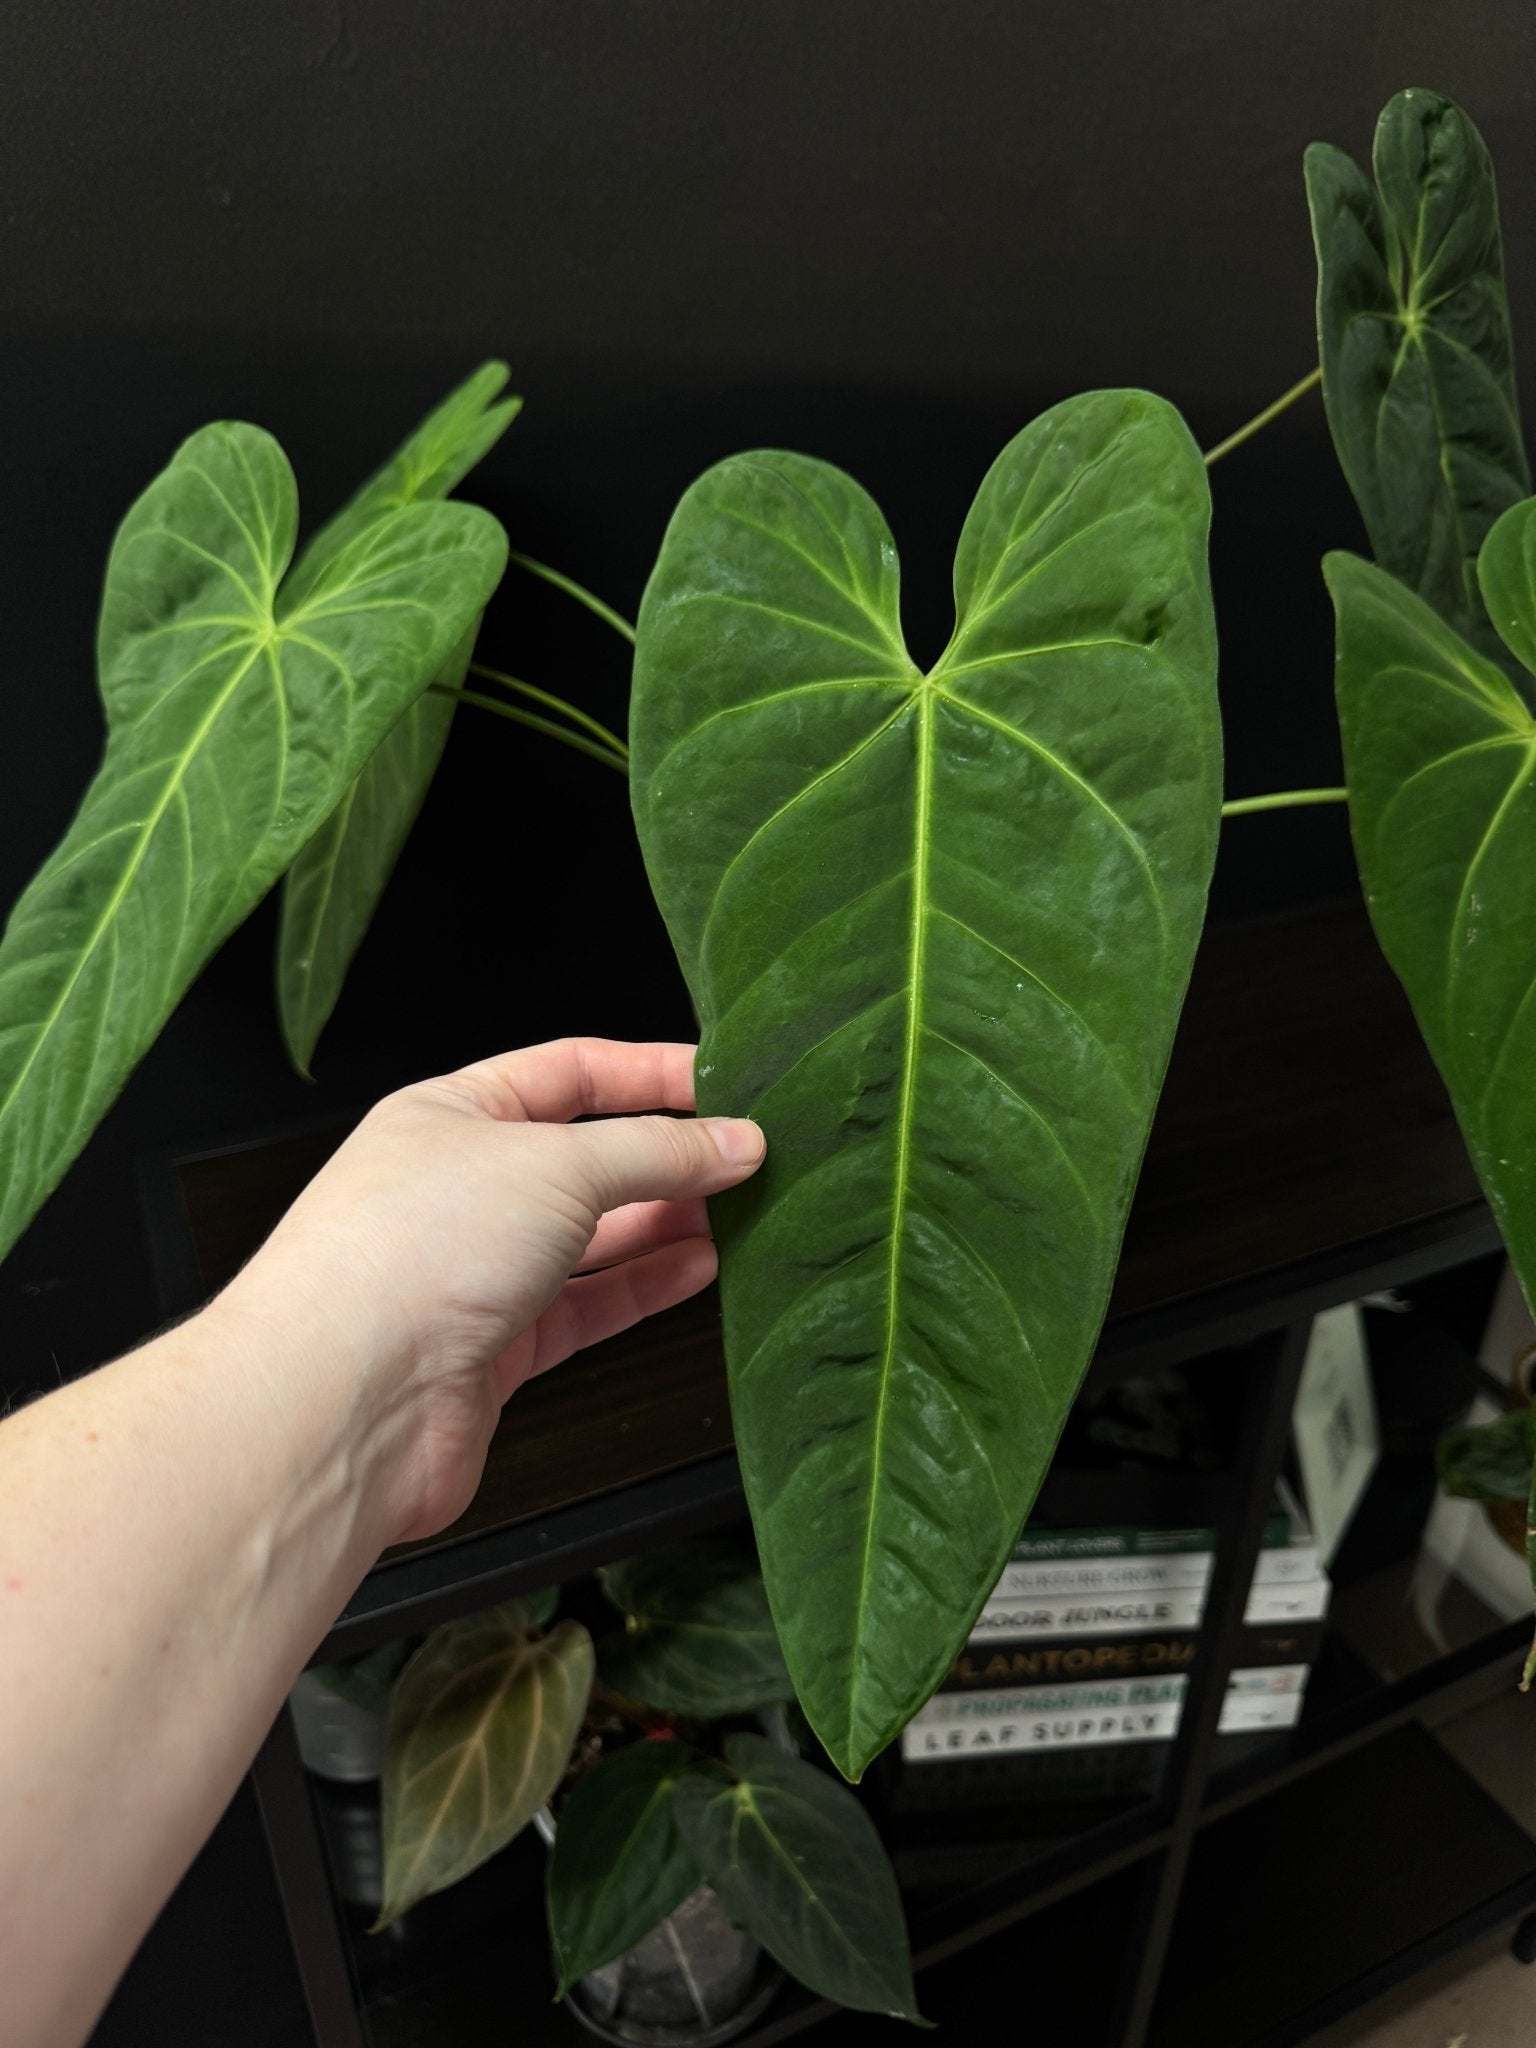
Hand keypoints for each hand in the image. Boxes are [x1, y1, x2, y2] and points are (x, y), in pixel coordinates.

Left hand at [212, 1039, 763, 1544]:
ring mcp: (475, 1272)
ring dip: (668, 1223)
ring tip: (744, 1212)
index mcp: (452, 1113)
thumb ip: (655, 1152)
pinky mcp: (495, 1351)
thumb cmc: (407, 1254)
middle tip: (751, 1158)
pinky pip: (586, 1305)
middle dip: (670, 1157)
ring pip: (593, 1236)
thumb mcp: (557, 1165)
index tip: (729, 1083)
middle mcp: (460, 1188)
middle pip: (587, 1157)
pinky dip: (644, 1285)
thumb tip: (731, 1141)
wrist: (342, 1401)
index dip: (652, 1074)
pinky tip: (700, 1269)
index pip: (571, 1072)